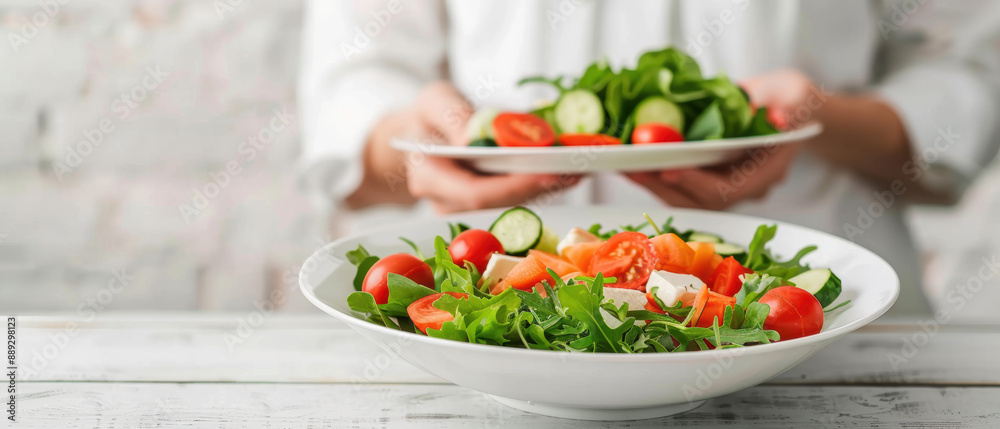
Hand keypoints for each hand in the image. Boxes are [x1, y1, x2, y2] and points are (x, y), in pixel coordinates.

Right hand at [349, 81, 580, 211]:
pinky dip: (544, 182)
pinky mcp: (487, 204)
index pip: (476, 194)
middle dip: (541, 187)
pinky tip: (569, 169)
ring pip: (514, 202)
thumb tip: (473, 136)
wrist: (422, 134)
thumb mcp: (434, 101)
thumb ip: (450, 115)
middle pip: (502, 203)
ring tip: (581, 167)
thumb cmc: (427, 116)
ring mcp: (468, 207)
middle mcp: (448, 202)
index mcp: (430, 178)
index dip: (514, 187)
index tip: (548, 172)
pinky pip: (517, 196)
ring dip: (549, 187)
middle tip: (577, 169)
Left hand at [626, 69, 814, 209]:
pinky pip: (678, 184)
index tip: (669, 171)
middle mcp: (744, 187)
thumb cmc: (793, 100)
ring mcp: (725, 184)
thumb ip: (783, 107)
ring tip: (622, 164)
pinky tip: (630, 161)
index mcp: (766, 173)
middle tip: (632, 168)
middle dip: (662, 185)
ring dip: (651, 183)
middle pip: (698, 199)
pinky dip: (653, 175)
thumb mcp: (794, 96)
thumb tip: (771, 114)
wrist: (789, 106)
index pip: (729, 190)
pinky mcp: (708, 177)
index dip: (698, 184)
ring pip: (684, 196)